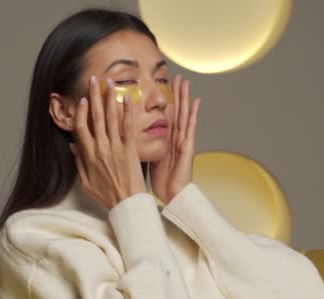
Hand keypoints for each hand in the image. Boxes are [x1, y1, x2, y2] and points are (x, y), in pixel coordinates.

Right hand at [70, 76, 146, 208]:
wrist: (127, 203)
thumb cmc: (107, 194)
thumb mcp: (86, 181)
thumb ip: (79, 162)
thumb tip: (73, 146)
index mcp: (88, 155)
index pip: (81, 127)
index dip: (81, 112)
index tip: (83, 100)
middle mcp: (100, 147)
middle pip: (95, 116)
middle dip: (94, 95)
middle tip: (93, 79)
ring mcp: (115, 147)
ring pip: (111, 117)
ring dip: (109, 97)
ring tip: (110, 81)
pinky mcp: (130, 149)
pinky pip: (128, 127)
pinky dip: (127, 112)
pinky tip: (128, 98)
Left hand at [150, 74, 200, 203]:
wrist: (173, 196)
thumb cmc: (162, 182)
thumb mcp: (149, 160)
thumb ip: (142, 148)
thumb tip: (127, 141)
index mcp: (166, 141)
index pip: (164, 117)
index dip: (163, 102)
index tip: (159, 87)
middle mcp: (175, 138)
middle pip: (175, 111)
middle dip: (175, 94)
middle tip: (175, 76)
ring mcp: (183, 141)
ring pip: (183, 114)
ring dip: (185, 98)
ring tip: (185, 82)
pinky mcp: (188, 147)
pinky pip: (191, 127)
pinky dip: (194, 113)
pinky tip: (196, 101)